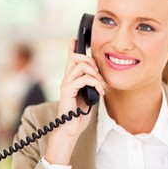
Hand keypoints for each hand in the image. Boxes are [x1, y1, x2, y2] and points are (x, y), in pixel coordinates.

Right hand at [45, 39, 104, 164]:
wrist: (71, 129)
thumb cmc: (79, 114)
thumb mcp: (88, 96)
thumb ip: (91, 85)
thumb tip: (98, 78)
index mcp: (71, 80)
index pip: (70, 59)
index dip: (72, 48)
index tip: (74, 39)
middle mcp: (66, 79)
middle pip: (76, 57)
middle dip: (92, 61)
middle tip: (100, 76)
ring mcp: (66, 84)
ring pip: (81, 65)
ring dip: (96, 74)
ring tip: (101, 86)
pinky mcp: (67, 90)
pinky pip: (83, 78)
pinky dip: (95, 83)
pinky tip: (100, 92)